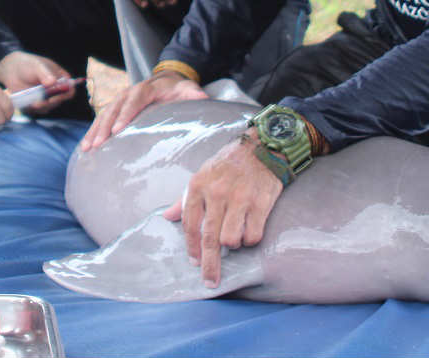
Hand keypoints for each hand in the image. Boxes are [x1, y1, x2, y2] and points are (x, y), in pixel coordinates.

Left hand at [0, 51, 75, 112]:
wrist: (11, 70)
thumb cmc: (27, 64)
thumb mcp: (36, 65)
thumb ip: (44, 73)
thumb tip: (52, 82)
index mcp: (60, 78)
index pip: (70, 89)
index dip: (64, 95)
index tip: (53, 97)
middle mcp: (56, 89)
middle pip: (59, 101)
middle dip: (49, 103)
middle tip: (38, 103)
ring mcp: (46, 97)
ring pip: (48, 107)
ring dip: (40, 107)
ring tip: (30, 101)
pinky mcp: (37, 103)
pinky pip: (37, 110)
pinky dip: (32, 109)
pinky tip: (26, 102)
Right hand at [82, 71, 205, 149]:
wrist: (166, 79)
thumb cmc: (177, 88)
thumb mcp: (187, 89)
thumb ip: (193, 93)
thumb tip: (202, 97)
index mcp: (146, 89)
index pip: (134, 101)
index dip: (125, 115)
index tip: (118, 130)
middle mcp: (129, 93)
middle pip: (114, 109)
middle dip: (104, 127)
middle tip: (97, 144)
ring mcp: (120, 100)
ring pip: (104, 115)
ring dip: (94, 131)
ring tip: (87, 148)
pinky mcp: (116, 108)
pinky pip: (102, 119)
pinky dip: (93, 131)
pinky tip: (86, 146)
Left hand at [162, 130, 281, 287]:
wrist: (262, 147)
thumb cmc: (227, 164)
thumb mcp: (201, 176)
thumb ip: (184, 200)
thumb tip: (166, 217)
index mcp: (198, 185)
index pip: (189, 223)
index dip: (191, 246)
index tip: (194, 262)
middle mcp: (217, 193)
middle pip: (209, 237)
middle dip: (209, 264)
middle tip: (210, 281)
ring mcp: (240, 198)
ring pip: (231, 239)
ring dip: (232, 244)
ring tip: (235, 235)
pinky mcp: (261, 203)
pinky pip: (253, 235)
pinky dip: (250, 239)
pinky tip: (249, 231)